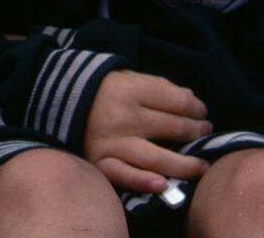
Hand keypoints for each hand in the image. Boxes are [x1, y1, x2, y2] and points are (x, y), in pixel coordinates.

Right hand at [83, 70, 212, 193]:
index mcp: (131, 90)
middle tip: (204, 134)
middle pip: (173, 127)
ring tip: (202, 166)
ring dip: (185, 163)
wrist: (59, 99)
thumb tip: (192, 100)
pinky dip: (143, 182)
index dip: (196, 108)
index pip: (177, 101)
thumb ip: (159, 87)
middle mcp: (124, 117)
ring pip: (156, 156)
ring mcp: (112, 142)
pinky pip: (124, 175)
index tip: (202, 112)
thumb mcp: (128, 77)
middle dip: (196, 132)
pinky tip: (163, 185)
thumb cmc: (103, 88)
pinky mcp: (100, 161)